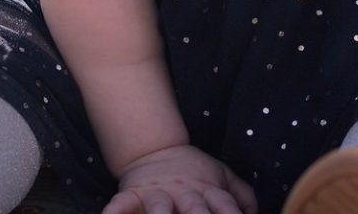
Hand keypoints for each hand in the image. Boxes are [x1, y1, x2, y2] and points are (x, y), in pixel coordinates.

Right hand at [105, 145, 256, 213]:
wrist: (155, 149)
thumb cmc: (195, 172)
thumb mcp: (223, 175)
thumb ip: (244, 196)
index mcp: (207, 189)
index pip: (224, 205)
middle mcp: (183, 192)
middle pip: (194, 207)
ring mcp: (156, 194)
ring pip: (158, 206)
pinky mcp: (131, 195)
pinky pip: (120, 204)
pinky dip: (113, 212)